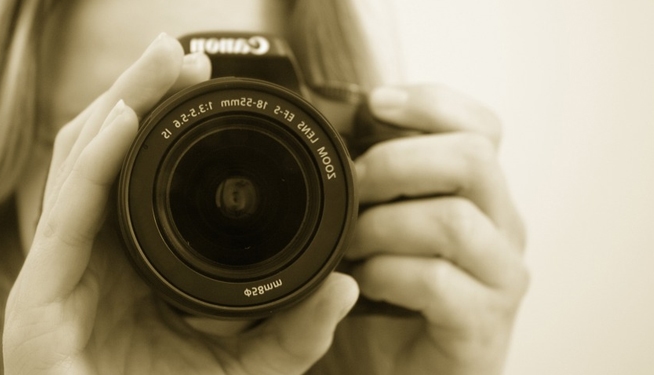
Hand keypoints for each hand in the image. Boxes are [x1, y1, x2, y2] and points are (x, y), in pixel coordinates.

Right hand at [2, 34, 357, 374]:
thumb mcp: (247, 368)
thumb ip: (295, 331)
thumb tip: (347, 285)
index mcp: (130, 264)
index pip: (137, 175)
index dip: (164, 123)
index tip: (206, 87)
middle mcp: (90, 260)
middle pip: (106, 156)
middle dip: (139, 96)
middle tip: (180, 56)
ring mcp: (62, 275)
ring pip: (80, 169)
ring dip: (119, 108)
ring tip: (160, 65)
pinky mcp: (41, 299)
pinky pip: (65, 214)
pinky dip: (94, 162)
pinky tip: (128, 120)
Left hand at [313, 85, 528, 374]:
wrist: (397, 368)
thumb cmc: (387, 295)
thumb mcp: (376, 225)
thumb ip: (372, 179)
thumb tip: (336, 123)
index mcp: (479, 194)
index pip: (480, 126)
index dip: (432, 103)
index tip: (375, 104)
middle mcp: (501, 227)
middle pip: (472, 158)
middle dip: (397, 162)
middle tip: (354, 185)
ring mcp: (499, 276)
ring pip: (452, 220)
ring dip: (383, 225)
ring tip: (351, 245)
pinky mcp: (484, 323)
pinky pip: (437, 280)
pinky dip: (387, 275)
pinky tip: (366, 283)